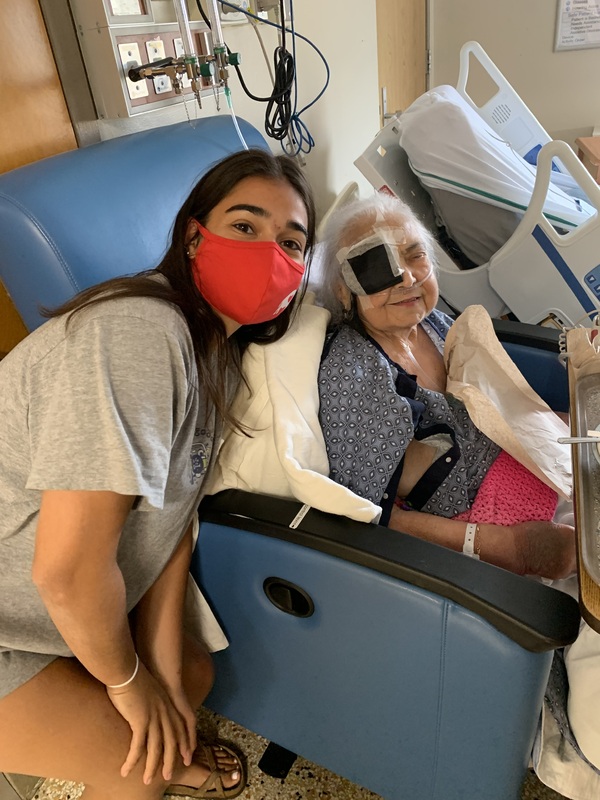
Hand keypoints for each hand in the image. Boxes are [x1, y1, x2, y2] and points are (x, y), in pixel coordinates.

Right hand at [106, 660, 190, 783]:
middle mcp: (164, 712)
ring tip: (147, 780)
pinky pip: (138, 747)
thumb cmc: (134, 674)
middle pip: (171, 742)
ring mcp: (154, 717)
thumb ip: (151, 698)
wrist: (127, 668)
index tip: (185, 757)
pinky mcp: (141, 721)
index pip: (180, 728)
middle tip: (168, 776)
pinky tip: (125, 770)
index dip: (183, 743)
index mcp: (167, 704)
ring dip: (151, 767)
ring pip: (156, 749)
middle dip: (171, 760)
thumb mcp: (149, 687)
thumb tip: (147, 705)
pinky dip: (132, 761)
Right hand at [511, 520, 576, 578]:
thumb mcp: (552, 526)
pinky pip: (568, 571)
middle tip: (565, 548)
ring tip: (558, 554)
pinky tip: (553, 561)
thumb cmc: (527, 535)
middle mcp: (571, 549)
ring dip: (571, 560)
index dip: (577, 540)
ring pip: (577, 563)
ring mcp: (567, 563)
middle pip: (582, 552)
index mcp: (571, 534)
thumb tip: (574, 539)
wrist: (514, 548)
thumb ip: (567, 533)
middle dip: (576, 550)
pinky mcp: (560, 573)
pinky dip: (563, 566)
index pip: (584, 539)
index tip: (574, 540)